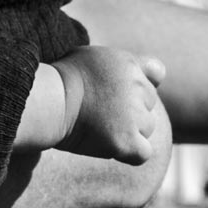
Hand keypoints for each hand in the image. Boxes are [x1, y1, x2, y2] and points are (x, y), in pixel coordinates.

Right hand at [55, 45, 168, 164]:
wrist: (50, 101)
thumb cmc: (62, 79)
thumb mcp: (92, 55)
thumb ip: (119, 63)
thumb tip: (143, 74)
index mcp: (129, 64)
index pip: (157, 72)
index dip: (142, 82)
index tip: (124, 90)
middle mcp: (138, 86)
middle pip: (149, 103)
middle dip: (131, 108)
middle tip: (102, 112)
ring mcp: (135, 115)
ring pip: (147, 127)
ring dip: (130, 130)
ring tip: (101, 127)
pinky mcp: (127, 140)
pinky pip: (143, 152)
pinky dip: (132, 152)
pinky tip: (113, 147)